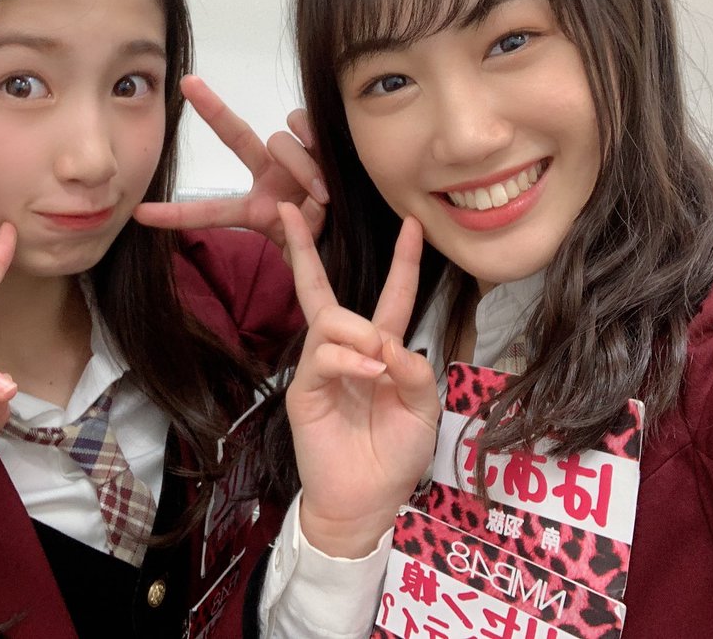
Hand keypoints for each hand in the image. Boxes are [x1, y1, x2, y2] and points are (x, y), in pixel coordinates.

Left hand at [134, 75, 325, 246]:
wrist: (355, 235)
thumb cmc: (322, 246)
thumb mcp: (299, 253)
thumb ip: (293, 239)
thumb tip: (291, 207)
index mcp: (254, 209)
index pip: (210, 212)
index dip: (176, 215)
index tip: (139, 214)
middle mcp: (269, 175)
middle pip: (236, 135)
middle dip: (212, 108)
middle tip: (188, 84)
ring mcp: (292, 158)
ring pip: (280, 140)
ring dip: (299, 166)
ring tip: (319, 194)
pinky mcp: (319, 144)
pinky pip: (304, 128)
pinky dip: (312, 142)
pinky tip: (325, 160)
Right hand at [279, 202, 439, 557]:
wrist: (367, 502)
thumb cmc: (395, 456)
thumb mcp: (423, 411)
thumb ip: (415, 372)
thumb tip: (390, 342)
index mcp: (381, 351)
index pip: (391, 296)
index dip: (403, 262)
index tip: (413, 224)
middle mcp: (346, 351)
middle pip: (322, 290)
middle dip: (304, 248)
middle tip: (289, 210)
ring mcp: (321, 368)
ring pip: (329, 317)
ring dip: (358, 329)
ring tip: (377, 361)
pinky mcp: (303, 390)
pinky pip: (321, 355)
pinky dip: (348, 357)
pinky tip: (368, 372)